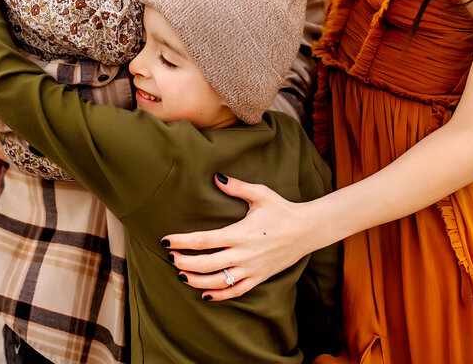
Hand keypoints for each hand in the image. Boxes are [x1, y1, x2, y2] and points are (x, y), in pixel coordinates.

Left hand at [162, 175, 310, 300]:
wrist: (307, 230)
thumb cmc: (282, 210)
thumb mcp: (261, 194)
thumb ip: (236, 187)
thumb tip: (216, 177)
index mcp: (240, 233)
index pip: (204, 240)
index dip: (182, 242)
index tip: (166, 240)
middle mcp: (243, 255)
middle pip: (206, 264)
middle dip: (184, 262)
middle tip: (170, 257)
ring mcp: (251, 269)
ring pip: (218, 282)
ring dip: (196, 281)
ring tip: (181, 275)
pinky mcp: (259, 278)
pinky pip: (236, 292)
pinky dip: (219, 295)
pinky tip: (205, 293)